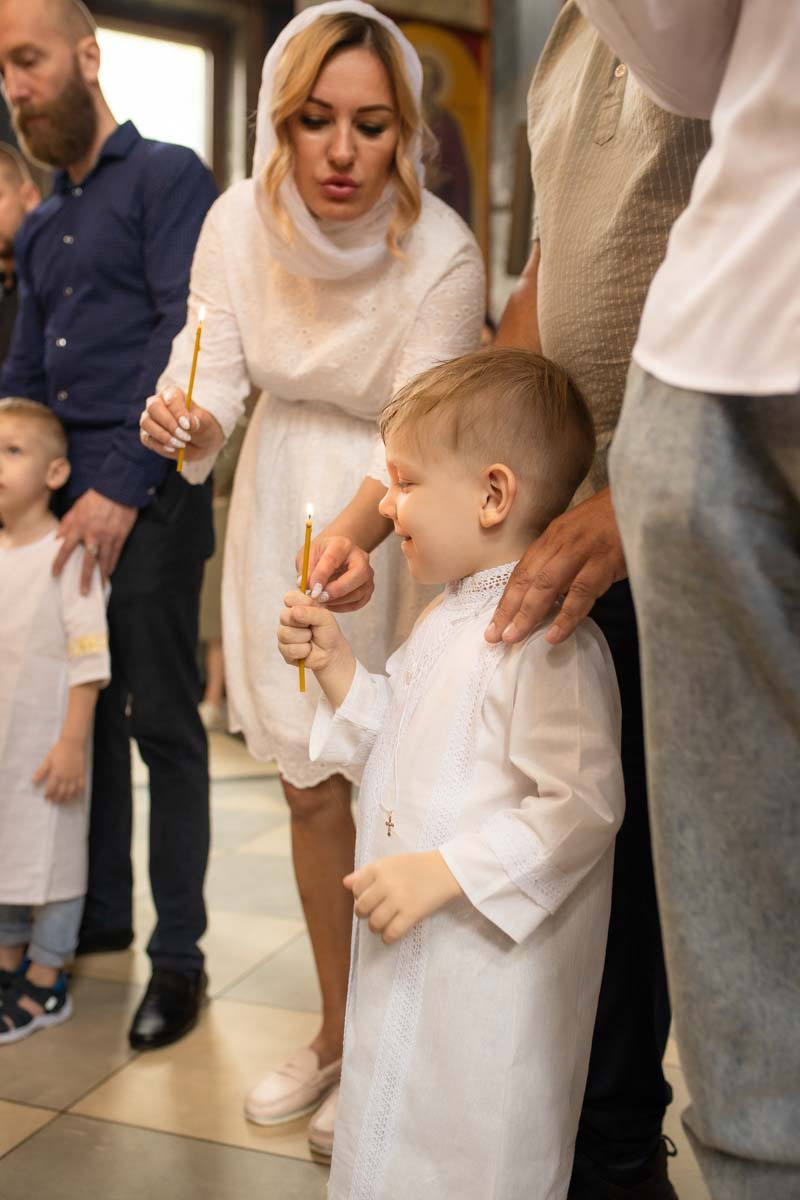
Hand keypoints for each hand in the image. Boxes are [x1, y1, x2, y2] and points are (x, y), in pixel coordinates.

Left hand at [32, 737, 86, 803]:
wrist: (72, 744)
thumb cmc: (58, 750)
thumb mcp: (47, 760)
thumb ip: (41, 771)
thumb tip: (33, 781)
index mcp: (56, 774)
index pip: (51, 789)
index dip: (48, 795)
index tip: (46, 798)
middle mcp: (66, 777)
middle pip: (61, 793)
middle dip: (56, 799)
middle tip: (53, 802)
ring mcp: (75, 776)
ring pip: (71, 792)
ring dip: (66, 798)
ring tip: (63, 801)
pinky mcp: (81, 774)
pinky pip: (81, 786)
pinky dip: (78, 792)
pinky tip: (75, 794)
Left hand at [53, 489, 136, 591]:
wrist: (118, 489)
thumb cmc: (95, 497)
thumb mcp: (77, 507)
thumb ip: (67, 523)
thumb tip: (57, 538)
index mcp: (79, 527)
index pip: (65, 549)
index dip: (59, 563)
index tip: (55, 574)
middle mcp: (92, 535)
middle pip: (87, 562)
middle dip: (84, 578)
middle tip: (83, 593)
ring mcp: (108, 537)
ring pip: (104, 562)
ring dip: (101, 576)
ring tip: (99, 588)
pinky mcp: (120, 537)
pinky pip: (116, 555)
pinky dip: (112, 565)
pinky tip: (109, 573)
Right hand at [139, 385, 224, 462]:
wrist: (198, 442)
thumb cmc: (201, 426)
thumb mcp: (205, 423)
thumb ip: (198, 420)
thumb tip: (189, 423)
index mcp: (172, 394)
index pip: (171, 399)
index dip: (178, 412)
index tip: (187, 425)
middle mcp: (156, 403)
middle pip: (153, 408)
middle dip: (169, 424)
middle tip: (185, 437)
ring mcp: (149, 418)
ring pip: (146, 423)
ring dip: (163, 436)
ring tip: (180, 444)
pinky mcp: (147, 434)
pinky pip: (147, 438)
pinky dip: (160, 445)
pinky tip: (173, 448)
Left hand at [297, 535, 373, 613]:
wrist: (334, 555)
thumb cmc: (320, 555)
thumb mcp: (307, 556)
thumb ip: (305, 570)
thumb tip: (304, 585)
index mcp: (342, 544)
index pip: (333, 559)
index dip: (322, 576)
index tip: (312, 590)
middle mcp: (360, 557)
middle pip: (358, 573)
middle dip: (337, 590)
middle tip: (319, 598)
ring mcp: (367, 574)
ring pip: (358, 592)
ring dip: (337, 601)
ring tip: (320, 601)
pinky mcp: (368, 589)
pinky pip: (358, 603)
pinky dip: (342, 607)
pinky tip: (330, 604)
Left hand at [344, 851, 462, 943]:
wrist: (445, 870)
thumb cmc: (416, 866)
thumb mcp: (389, 863)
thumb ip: (366, 873)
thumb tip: (345, 883)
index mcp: (378, 869)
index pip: (356, 889)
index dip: (360, 896)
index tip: (370, 898)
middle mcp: (385, 884)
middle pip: (361, 908)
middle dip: (365, 914)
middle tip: (374, 913)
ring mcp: (398, 900)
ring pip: (374, 923)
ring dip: (375, 927)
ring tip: (382, 925)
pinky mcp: (411, 914)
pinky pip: (391, 933)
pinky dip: (388, 938)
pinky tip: (390, 935)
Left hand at [485, 487, 625, 646]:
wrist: (645, 498)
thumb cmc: (614, 520)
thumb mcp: (581, 534)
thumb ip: (563, 559)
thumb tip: (548, 594)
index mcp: (553, 537)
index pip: (522, 571)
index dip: (506, 599)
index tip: (493, 624)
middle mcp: (561, 542)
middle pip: (528, 579)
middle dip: (508, 610)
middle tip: (495, 637)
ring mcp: (582, 551)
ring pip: (547, 586)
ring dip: (528, 614)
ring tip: (514, 637)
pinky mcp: (604, 561)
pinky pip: (580, 592)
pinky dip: (566, 616)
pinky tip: (555, 634)